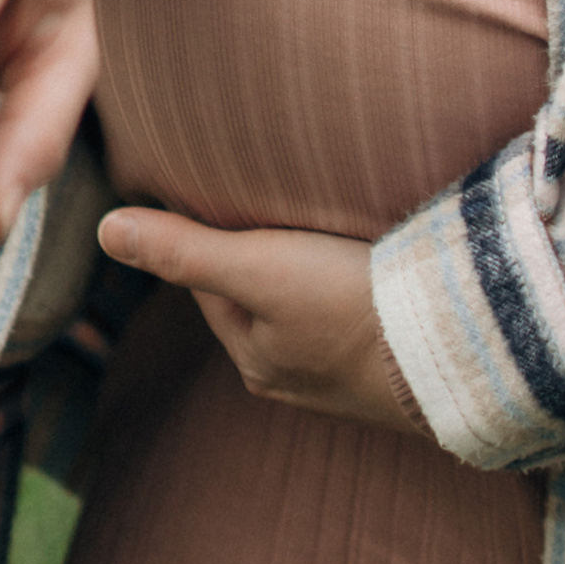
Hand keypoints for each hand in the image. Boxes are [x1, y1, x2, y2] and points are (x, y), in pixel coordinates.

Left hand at [98, 209, 420, 434]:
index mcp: (255, 359)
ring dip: (314, 269)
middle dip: (263, 252)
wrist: (456, 351)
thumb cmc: (348, 308)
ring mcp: (348, 372)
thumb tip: (108, 230)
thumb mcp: (259, 268)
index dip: (212, 234)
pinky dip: (357, 286)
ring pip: (311, 307)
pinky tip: (375, 259)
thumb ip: (187, 250)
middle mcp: (295, 373)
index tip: (219, 190)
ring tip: (326, 221)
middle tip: (275, 196)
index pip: (214, 285)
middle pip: (262, 297)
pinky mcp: (395, 359)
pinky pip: (358, 314)